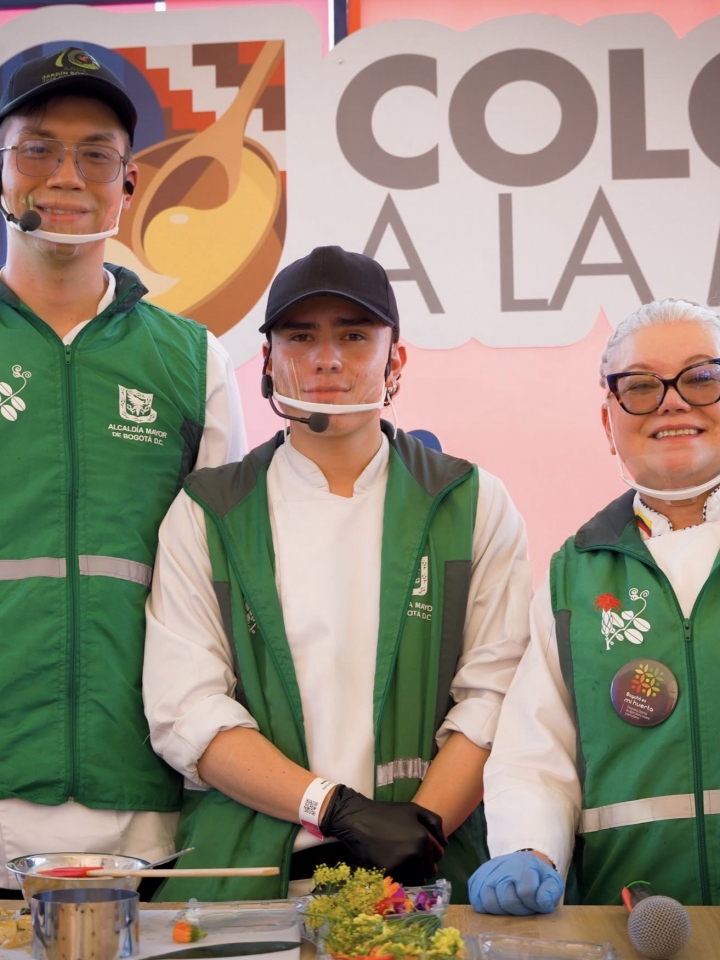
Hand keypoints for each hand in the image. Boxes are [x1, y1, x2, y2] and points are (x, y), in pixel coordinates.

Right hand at [319, 784, 446, 884]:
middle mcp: (415, 853)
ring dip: (413, 874)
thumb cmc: (387, 813)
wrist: (358, 819)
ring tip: (402, 862)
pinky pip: (401, 882)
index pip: (437, 857)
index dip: (430, 854)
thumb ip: (435, 822)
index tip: (420, 850)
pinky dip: (400, 877)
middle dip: (423, 865)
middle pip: (428, 870)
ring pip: (416, 879)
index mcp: (423, 838)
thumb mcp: (414, 810)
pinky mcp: (387, 873)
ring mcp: (401, 864)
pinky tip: (393, 865)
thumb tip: (446, 844)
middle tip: (409, 857)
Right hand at [468, 851, 563, 915]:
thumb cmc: (536, 878)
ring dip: (502, 911)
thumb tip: (542, 902)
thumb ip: (551, 891)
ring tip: (509, 906)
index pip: (526, 891)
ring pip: (489, 902)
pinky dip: (485, 908)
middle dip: (518, 909)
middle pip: (507, 900)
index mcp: (524, 865)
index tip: (537, 904)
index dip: (533, 904)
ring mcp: (487, 872)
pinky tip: (496, 904)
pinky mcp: (476, 879)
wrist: (518, 864)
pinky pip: (476, 901)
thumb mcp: (551, 881)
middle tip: (523, 906)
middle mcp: (503, 867)